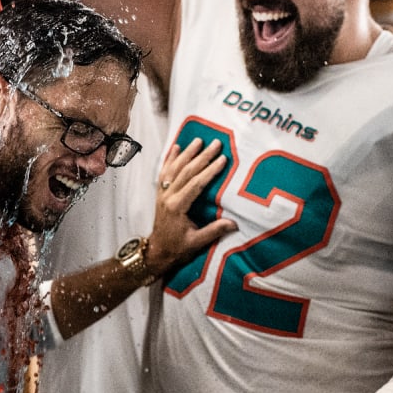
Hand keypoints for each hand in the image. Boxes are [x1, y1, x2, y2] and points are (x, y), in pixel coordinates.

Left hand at [147, 138, 235, 270]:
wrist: (158, 251)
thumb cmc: (178, 248)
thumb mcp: (197, 243)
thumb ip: (214, 231)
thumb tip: (234, 223)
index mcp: (177, 207)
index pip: (195, 184)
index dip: (209, 171)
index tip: (222, 159)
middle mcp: (167, 197)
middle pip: (186, 172)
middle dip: (202, 156)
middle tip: (216, 144)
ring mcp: (162, 193)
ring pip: (174, 168)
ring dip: (187, 153)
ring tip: (199, 140)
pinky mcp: (160, 193)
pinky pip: (164, 171)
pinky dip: (169, 158)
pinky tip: (176, 147)